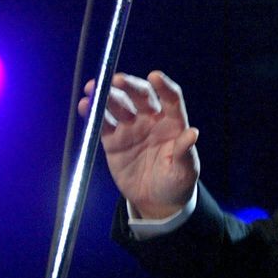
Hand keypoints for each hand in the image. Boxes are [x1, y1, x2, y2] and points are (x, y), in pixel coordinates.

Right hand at [79, 71, 199, 219]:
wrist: (156, 201)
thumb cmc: (177, 182)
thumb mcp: (186, 171)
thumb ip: (184, 152)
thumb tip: (192, 133)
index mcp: (173, 123)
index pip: (171, 99)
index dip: (164, 86)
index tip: (155, 76)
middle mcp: (152, 120)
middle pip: (141, 96)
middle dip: (129, 86)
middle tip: (116, 80)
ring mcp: (131, 128)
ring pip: (119, 106)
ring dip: (107, 95)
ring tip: (93, 88)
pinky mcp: (113, 140)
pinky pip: (102, 123)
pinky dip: (92, 113)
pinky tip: (85, 105)